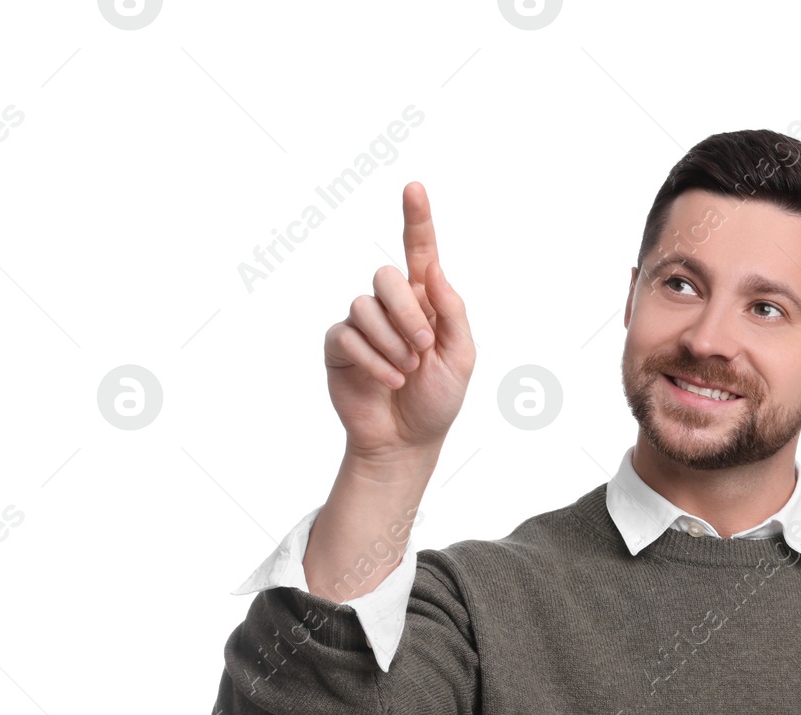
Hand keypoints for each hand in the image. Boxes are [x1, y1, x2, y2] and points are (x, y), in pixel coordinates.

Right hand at [323, 180, 475, 463]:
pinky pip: (348, 335)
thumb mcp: (461, 356)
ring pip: (365, 305)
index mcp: (425, 302)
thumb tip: (433, 267)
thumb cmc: (437, 400)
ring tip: (406, 371)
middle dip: (407, 312)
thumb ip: (451, 310)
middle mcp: (391, 306)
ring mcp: (362, 324)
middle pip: (386, 276)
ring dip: (392, 342)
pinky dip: (374, 359)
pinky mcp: (339, 346)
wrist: (407, 441)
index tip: (414, 187)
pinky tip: (388, 380)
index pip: (419, 252)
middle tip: (423, 347)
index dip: (417, 219)